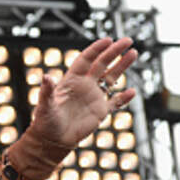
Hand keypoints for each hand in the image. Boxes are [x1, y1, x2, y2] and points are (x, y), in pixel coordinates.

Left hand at [12, 37, 137, 178]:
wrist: (53, 139)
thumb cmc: (46, 121)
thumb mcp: (45, 104)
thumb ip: (47, 90)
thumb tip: (46, 76)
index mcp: (71, 81)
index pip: (86, 60)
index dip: (96, 50)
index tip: (108, 40)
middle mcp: (84, 86)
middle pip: (102, 64)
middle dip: (114, 52)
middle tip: (128, 41)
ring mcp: (94, 97)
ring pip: (112, 78)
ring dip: (122, 66)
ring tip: (133, 53)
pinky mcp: (100, 112)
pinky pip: (115, 102)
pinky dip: (124, 98)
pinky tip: (132, 92)